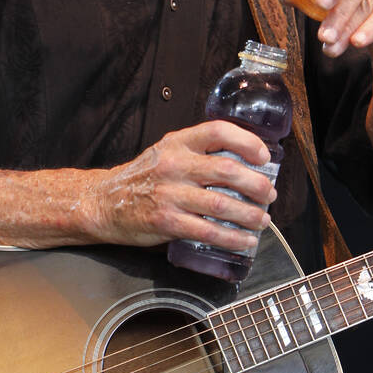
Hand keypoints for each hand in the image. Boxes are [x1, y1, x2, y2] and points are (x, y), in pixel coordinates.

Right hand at [89, 121, 277, 247]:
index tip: (263, 156)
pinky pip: (208, 231)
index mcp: (178, 143)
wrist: (104, 202)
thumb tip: (242, 165)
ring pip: (223, 204)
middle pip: (228, 170)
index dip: (247, 142)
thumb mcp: (166, 153)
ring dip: (250, 215)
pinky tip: (243, 241)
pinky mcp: (167, 221)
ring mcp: (170, 194)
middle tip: (268, 195)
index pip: (218, 131)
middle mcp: (175, 165)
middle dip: (257, 185)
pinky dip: (232, 238)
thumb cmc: (141, 178)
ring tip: (262, 220)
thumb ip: (197, 154)